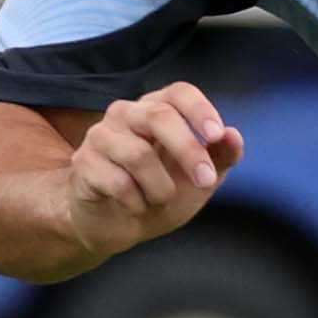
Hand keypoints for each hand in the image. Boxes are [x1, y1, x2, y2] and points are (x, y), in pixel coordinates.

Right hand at [62, 84, 243, 259]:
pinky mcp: (83, 164)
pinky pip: (118, 182)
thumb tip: (234, 135)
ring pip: (138, 155)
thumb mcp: (198, 180)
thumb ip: (220, 158)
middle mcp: (125, 114)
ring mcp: (100, 136)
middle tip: (205, 181)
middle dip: (189, 151)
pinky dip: (137, 203)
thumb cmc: (159, 193)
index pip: (178, 92)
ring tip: (158, 199)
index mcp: (156, 109)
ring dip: (160, 188)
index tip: (217, 135)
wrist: (115, 225)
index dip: (199, 110)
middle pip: (158, 117)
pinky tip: (134, 206)